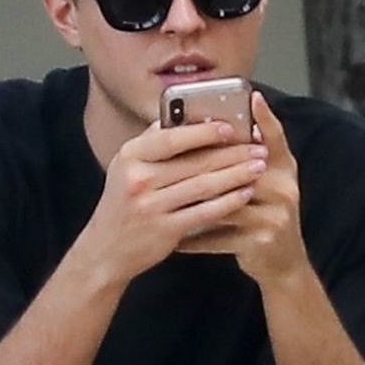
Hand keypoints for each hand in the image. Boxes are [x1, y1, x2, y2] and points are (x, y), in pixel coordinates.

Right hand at [74, 119, 267, 284]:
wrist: (105, 250)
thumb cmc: (123, 203)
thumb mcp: (127, 167)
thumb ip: (153, 142)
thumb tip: (186, 114)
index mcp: (130, 155)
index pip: (172, 137)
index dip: (204, 131)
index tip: (232, 127)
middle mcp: (138, 179)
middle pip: (194, 161)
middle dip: (232, 153)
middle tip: (259, 147)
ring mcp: (151, 206)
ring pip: (203, 186)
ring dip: (236, 175)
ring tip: (259, 167)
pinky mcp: (164, 230)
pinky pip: (204, 212)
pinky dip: (228, 202)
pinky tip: (245, 193)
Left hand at [178, 94, 306, 283]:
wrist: (282, 265)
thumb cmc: (263, 217)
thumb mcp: (263, 185)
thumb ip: (243, 160)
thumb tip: (208, 127)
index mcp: (284, 170)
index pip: (276, 138)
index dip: (265, 118)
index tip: (253, 97)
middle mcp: (284, 190)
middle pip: (241, 168)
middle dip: (206, 162)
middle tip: (172, 157)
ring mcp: (274, 217)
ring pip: (225, 201)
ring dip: (193, 200)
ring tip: (163, 196)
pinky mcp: (260, 242)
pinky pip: (217, 236)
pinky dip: (193, 237)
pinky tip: (173, 237)